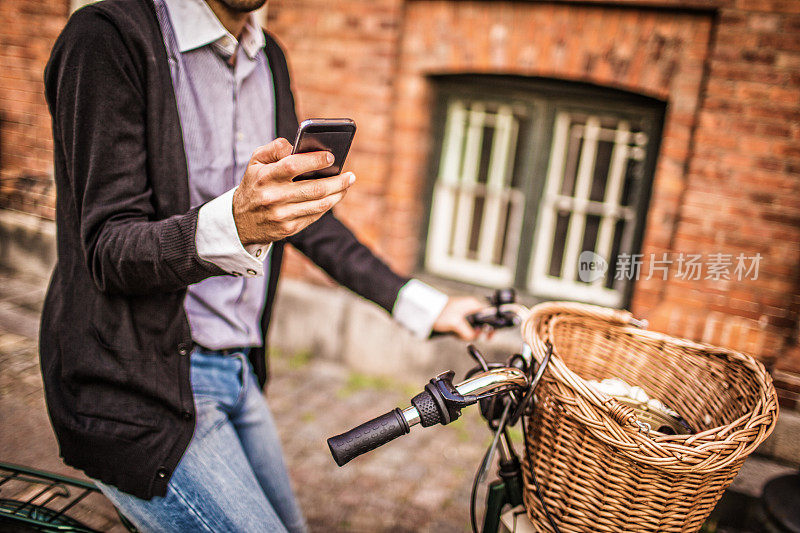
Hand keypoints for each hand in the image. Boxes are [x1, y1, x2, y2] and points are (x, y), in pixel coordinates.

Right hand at [232, 138, 354, 244]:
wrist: (239, 221)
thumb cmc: (254, 184)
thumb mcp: (255, 162)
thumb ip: (274, 148)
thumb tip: (295, 144)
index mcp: (265, 177)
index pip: (293, 166)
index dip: (315, 160)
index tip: (331, 157)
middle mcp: (273, 197)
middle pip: (314, 188)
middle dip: (337, 181)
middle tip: (350, 175)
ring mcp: (281, 215)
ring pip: (319, 205)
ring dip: (337, 194)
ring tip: (347, 185)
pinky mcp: (288, 229)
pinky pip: (314, 216)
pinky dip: (327, 205)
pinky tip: (334, 197)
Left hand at [432, 296, 485, 340]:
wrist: (426, 313)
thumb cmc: (439, 312)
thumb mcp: (456, 324)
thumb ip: (468, 332)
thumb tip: (474, 337)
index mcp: (473, 305)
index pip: (489, 316)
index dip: (489, 327)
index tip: (488, 336)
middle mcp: (470, 308)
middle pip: (480, 325)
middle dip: (473, 332)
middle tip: (464, 333)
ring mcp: (464, 314)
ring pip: (471, 329)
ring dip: (464, 334)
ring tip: (455, 331)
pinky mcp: (458, 319)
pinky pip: (464, 329)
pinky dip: (459, 333)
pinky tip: (453, 332)